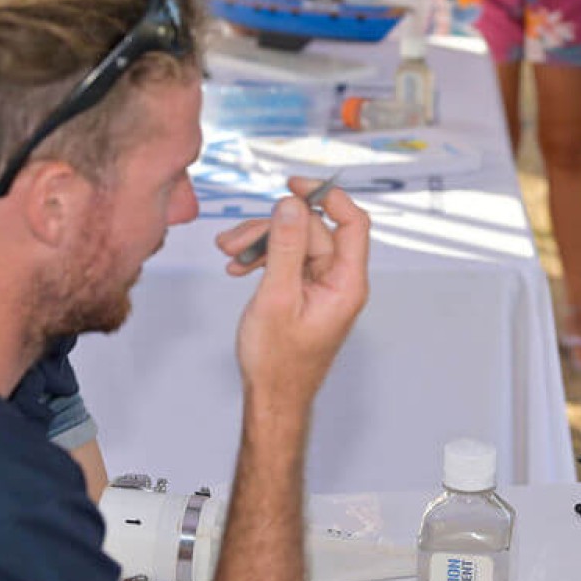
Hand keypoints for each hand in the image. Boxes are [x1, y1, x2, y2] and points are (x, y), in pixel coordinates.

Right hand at [218, 178, 370, 412]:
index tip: (294, 185)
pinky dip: (262, 258)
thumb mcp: (276, 298)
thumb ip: (285, 248)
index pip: (352, 223)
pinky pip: (287, 259)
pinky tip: (236, 268)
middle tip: (233, 240)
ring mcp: (322, 285)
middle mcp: (340, 280)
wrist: (272, 396)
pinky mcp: (305, 290)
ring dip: (260, 242)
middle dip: (272, 228)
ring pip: (294, 242)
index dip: (327, 197)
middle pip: (313, 230)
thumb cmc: (279, 361)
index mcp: (347, 283)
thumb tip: (292, 206)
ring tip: (227, 254)